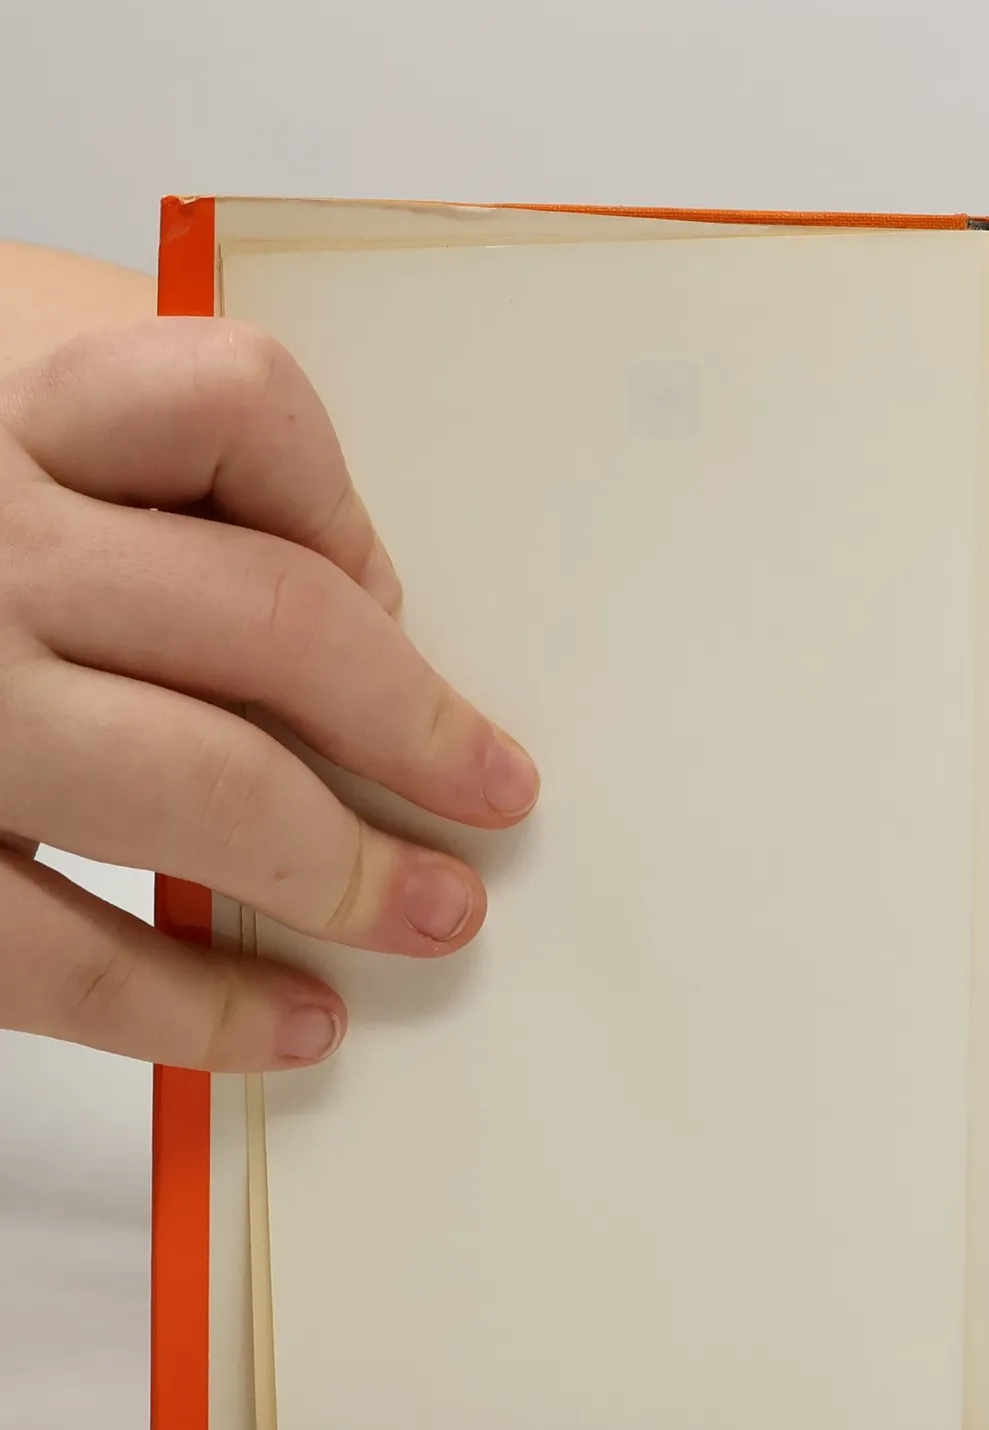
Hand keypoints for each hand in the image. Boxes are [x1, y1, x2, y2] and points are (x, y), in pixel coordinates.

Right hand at [0, 319, 539, 1069]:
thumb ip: (136, 429)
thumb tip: (350, 577)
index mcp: (2, 404)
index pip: (240, 401)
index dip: (347, 510)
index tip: (397, 602)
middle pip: (267, 622)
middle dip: (415, 729)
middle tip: (499, 795)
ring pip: (193, 789)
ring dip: (342, 872)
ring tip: (436, 919)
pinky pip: (55, 956)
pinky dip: (191, 1009)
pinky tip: (281, 1027)